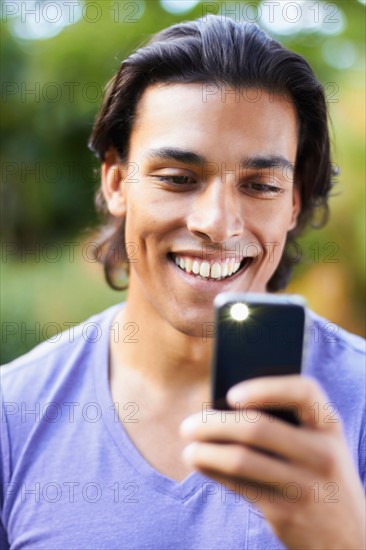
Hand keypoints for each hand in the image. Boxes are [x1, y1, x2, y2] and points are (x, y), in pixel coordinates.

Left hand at [180, 375, 365, 549]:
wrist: (352, 541)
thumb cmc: (322, 478)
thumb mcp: (320, 446)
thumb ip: (289, 425)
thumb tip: (224, 409)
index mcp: (330, 426)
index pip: (303, 391)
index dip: (264, 388)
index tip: (231, 394)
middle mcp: (321, 454)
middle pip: (256, 428)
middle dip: (212, 424)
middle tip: (188, 425)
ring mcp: (304, 486)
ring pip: (240, 459)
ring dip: (204, 451)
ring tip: (188, 447)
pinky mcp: (286, 514)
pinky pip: (239, 486)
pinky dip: (213, 472)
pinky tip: (201, 465)